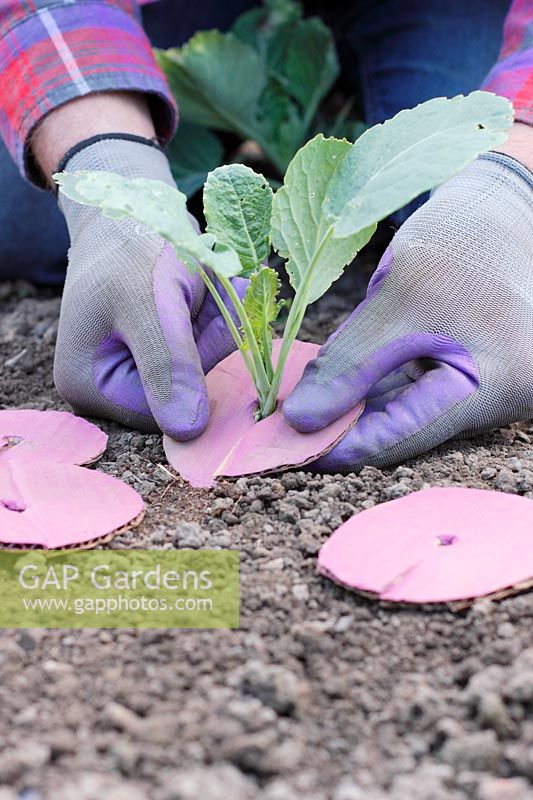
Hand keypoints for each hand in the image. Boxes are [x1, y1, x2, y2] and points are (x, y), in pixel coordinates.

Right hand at [55, 137, 245, 437]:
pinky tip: (208, 286)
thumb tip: (188, 432)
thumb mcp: (151, 305)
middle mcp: (105, 388)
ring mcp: (132, 369)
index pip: (159, 412)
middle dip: (206, 339)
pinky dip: (215, 317)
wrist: (131, 206)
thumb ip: (169, 365)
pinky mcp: (158, 351)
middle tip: (213, 289)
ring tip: (208, 281)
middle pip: (181, 391)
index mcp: (87, 385)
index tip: (207, 313)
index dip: (194, 369)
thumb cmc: (131, 247)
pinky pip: (202, 349)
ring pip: (199, 368)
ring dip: (216, 322)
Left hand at [283, 152, 532, 470]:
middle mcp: (490, 397)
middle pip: (400, 429)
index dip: (340, 445)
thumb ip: (351, 362)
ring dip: (343, 412)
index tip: (282, 449)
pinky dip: (360, 389)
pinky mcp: (454, 370)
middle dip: (337, 429)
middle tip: (274, 433)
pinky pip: (401, 388)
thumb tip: (298, 419)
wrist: (499, 204)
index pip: (404, 435)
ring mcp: (473, 386)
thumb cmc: (463, 239)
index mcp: (495, 383)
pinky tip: (319, 390)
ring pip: (396, 411)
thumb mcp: (402, 296)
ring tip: (286, 414)